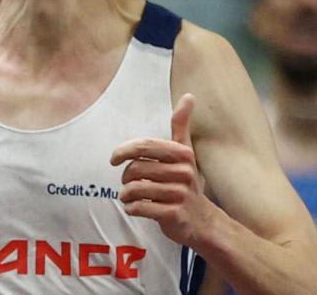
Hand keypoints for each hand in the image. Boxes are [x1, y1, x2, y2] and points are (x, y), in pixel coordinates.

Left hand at [110, 93, 212, 245]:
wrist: (203, 222)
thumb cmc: (186, 183)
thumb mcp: (185, 153)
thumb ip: (181, 126)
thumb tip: (189, 95)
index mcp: (183, 154)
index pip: (144, 146)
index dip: (123, 150)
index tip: (113, 159)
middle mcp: (184, 172)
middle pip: (136, 168)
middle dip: (125, 177)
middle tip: (128, 182)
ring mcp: (180, 194)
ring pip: (135, 189)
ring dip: (126, 194)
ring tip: (130, 196)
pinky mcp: (174, 214)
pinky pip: (140, 207)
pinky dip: (131, 208)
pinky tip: (135, 208)